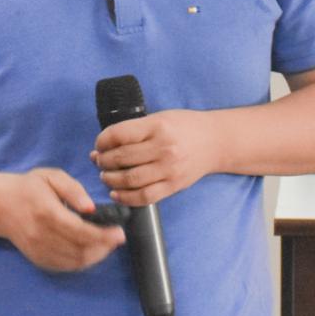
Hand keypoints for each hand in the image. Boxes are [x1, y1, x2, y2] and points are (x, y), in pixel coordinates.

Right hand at [0, 168, 125, 271]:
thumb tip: (91, 208)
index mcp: (46, 212)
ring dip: (96, 256)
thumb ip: (73, 189)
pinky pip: (66, 266)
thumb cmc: (29, 187)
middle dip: (104, 246)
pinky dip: (83, 261)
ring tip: (108, 243)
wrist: (0, 206)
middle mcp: (41, 235)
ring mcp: (39, 250)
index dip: (103, 236)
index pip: (79, 231)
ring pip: (75, 261)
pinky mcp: (38, 259)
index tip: (120, 233)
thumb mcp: (51, 176)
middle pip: (80, 249)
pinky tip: (92, 251)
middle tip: (117, 237)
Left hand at [91, 110, 217, 206]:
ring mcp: (169, 169)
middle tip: (99, 161)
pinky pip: (144, 197)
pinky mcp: (174, 185)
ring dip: (110, 179)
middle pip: (121, 158)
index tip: (98, 144)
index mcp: (157, 126)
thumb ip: (135, 129)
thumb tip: (105, 144)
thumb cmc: (185, 127)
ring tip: (105, 176)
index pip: (118, 135)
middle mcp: (163, 148)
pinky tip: (116, 193)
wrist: (215, 141)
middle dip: (103, 161)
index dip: (102, 141)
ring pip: (129, 179)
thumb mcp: (160, 118)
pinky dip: (126, 197)